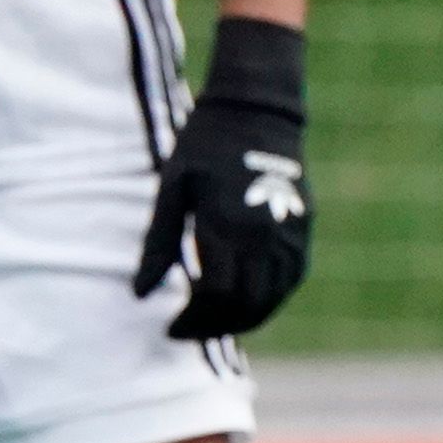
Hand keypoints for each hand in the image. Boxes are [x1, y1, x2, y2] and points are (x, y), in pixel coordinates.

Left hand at [140, 16, 310, 339]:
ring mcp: (291, 234)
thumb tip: (138, 293)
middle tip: (186, 331)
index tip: (169, 329)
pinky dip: (268, 300)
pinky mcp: (304, 229)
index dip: (191, 321)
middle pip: (245, 305)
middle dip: (214, 327)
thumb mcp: (172, 189)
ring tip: (210, 323)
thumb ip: (159, 243)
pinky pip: (291, 280)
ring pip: (272, 299)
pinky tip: (243, 303)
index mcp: (228, 225)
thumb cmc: (204, 145)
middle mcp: (266, 236)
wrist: (257, 110)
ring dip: (242, 319)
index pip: (214, 296)